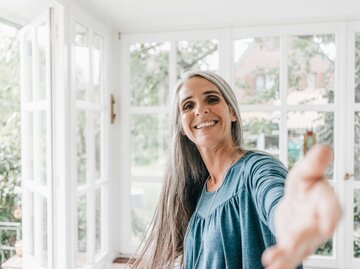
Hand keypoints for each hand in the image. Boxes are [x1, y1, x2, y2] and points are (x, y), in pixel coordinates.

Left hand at [262, 144, 341, 268]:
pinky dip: (279, 260)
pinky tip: (269, 264)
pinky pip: (287, 254)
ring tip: (273, 263)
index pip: (331, 209)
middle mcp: (319, 224)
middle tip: (289, 245)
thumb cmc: (304, 186)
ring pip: (299, 248)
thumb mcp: (305, 172)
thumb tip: (324, 148)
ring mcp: (307, 237)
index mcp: (326, 203)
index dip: (330, 215)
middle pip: (312, 232)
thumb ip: (313, 164)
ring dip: (287, 256)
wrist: (296, 204)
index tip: (327, 225)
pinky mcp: (293, 245)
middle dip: (301, 239)